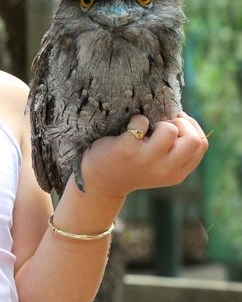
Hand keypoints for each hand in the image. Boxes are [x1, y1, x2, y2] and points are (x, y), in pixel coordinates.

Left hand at [80, 112, 208, 200]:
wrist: (100, 182)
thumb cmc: (134, 167)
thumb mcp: (161, 166)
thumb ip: (176, 151)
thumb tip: (184, 118)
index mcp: (177, 174)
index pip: (201, 145)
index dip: (192, 128)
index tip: (178, 124)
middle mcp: (164, 169)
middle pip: (193, 139)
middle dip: (182, 124)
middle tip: (166, 124)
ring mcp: (145, 160)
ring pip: (169, 129)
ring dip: (159, 122)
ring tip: (147, 129)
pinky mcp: (127, 149)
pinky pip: (141, 121)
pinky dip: (136, 119)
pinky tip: (128, 130)